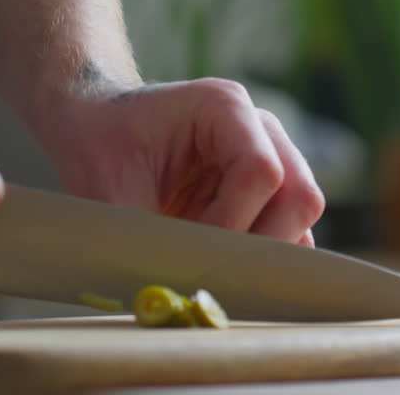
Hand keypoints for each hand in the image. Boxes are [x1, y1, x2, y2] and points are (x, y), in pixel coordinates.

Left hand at [37, 69, 325, 245]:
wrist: (98, 128)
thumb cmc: (100, 145)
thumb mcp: (108, 189)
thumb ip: (144, 235)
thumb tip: (167, 292)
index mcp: (223, 107)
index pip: (261, 172)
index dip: (234, 222)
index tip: (195, 252)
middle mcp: (260, 128)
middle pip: (299, 195)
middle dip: (260, 244)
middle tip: (213, 270)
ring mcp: (272, 156)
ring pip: (301, 215)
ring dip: (265, 251)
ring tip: (215, 268)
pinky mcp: (270, 191)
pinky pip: (291, 229)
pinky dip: (266, 256)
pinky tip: (226, 268)